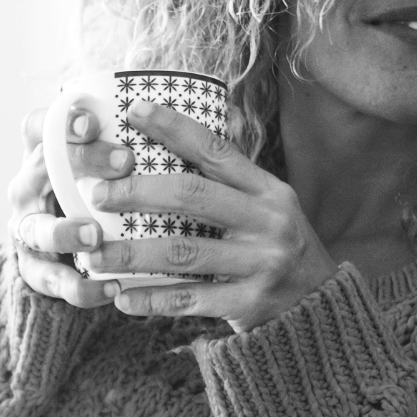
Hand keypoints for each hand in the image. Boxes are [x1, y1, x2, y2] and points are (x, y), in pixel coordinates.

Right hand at [7, 106, 134, 308]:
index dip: (62, 121)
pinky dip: (79, 288)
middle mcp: (27, 187)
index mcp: (42, 153)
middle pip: (42, 168)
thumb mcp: (104, 169)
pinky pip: (51, 280)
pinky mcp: (32, 268)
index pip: (41, 126)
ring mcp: (26, 228)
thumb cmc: (94, 195)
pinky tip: (110, 289)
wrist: (61, 251)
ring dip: (64, 232)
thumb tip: (185, 132)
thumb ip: (124, 150)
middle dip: (81, 163)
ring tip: (94, 237)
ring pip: (37, 228)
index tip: (94, 121)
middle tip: (125, 162)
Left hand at [86, 99, 338, 333]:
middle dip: (138, 192)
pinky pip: (190, 300)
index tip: (132, 109)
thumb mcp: (270, 206)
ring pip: (183, 252)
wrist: (322, 307)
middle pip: (192, 197)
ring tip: (94, 255)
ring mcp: (260, 264)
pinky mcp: (249, 303)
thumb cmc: (279, 249)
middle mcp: (267, 222)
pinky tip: (122, 297)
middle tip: (98, 195)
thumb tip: (185, 131)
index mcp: (268, 191)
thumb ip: (231, 180)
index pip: (215, 150)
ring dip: (132, 254)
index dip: (173, 127)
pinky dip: (152, 299)